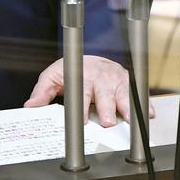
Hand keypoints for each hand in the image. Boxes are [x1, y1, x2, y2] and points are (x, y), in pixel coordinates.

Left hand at [25, 55, 153, 126]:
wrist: (92, 58)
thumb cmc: (73, 70)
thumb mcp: (54, 76)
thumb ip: (43, 91)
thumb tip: (30, 106)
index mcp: (82, 75)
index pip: (82, 93)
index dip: (83, 107)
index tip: (83, 121)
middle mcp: (101, 77)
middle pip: (105, 94)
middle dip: (107, 108)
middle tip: (107, 122)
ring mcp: (117, 79)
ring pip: (124, 94)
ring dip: (126, 107)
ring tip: (128, 119)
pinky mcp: (128, 83)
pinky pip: (139, 94)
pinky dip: (145, 104)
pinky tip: (148, 114)